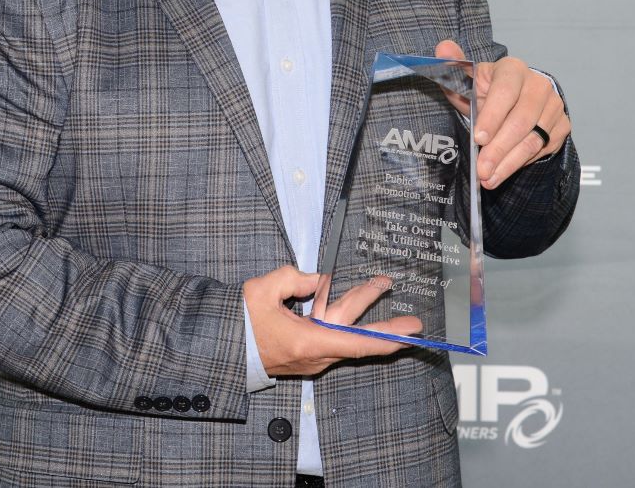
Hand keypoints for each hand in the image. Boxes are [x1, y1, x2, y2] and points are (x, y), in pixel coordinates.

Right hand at [242, 265, 422, 377]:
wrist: (222, 349)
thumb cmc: (239, 322)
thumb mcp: (263, 290)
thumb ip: (294, 279)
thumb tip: (317, 281)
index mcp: (308, 341)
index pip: (358, 342)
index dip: (388, 338)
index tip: (412, 333)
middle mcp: (315, 354)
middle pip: (355, 332)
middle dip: (381, 317)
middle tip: (410, 313)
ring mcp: (310, 356)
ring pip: (343, 329)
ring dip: (358, 306)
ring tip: (378, 285)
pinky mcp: (304, 354)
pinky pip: (330, 333)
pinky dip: (341, 316)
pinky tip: (345, 297)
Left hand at [434, 41, 568, 189]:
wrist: (516, 100)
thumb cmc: (487, 91)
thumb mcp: (468, 80)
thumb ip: (453, 67)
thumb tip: (442, 47)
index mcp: (513, 69)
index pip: (505, 92)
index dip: (492, 116)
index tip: (478, 138)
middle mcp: (538, 85)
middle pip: (521, 120)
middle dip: (499, 149)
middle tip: (482, 170)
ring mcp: (553, 105)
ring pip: (533, 139)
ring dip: (509, 162)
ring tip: (489, 178)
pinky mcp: (562, 125)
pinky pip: (543, 149)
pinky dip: (522, 163)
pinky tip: (504, 171)